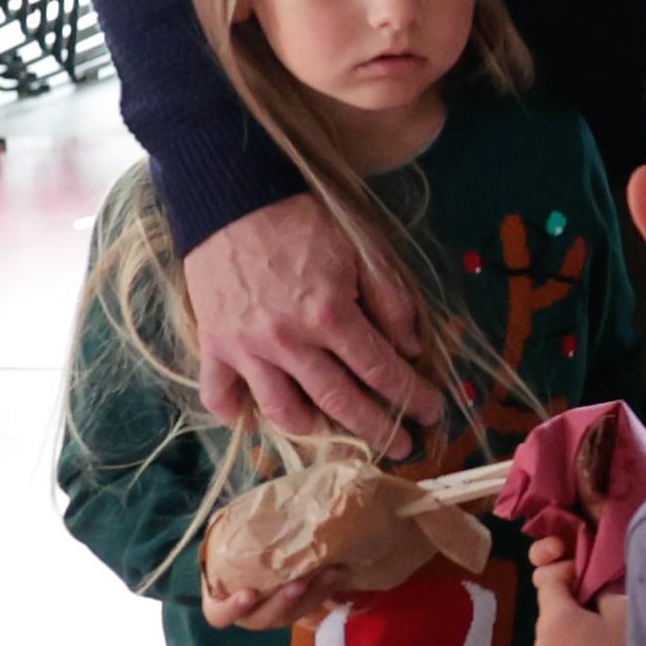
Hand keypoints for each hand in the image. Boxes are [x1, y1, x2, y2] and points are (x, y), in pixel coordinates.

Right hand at [182, 194, 435, 454]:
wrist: (232, 197)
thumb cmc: (303, 222)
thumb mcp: (362, 250)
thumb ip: (390, 301)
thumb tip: (412, 348)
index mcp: (330, 315)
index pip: (381, 371)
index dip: (412, 397)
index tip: (432, 413)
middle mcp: (288, 341)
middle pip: (340, 402)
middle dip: (378, 430)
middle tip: (404, 448)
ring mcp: (246, 348)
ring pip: (283, 411)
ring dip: (317, 432)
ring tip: (339, 439)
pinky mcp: (213, 345)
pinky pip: (221, 396)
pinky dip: (239, 415)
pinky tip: (259, 421)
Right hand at [195, 550, 345, 632]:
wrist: (252, 559)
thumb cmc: (231, 554)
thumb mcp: (225, 547)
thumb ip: (231, 540)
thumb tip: (246, 514)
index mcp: (220, 604)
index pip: (219, 615)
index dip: (232, 608)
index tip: (248, 593)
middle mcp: (247, 615)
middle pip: (263, 619)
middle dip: (283, 602)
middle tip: (298, 584)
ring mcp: (272, 615)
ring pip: (292, 614)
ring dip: (312, 595)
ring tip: (329, 573)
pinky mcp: (294, 609)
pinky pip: (310, 606)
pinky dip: (324, 590)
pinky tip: (337, 571)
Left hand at [527, 562, 624, 645]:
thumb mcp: (621, 610)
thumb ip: (603, 591)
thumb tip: (595, 587)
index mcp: (554, 619)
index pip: (548, 580)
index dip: (569, 570)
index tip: (593, 573)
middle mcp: (540, 641)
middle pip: (550, 607)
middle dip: (573, 598)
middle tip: (604, 600)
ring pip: (555, 630)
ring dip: (573, 623)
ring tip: (604, 630)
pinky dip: (574, 644)